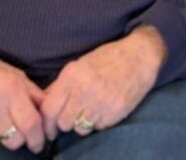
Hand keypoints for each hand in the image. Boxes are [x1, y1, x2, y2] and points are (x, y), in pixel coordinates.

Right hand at [0, 21, 45, 152]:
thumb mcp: (14, 73)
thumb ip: (33, 93)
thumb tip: (50, 109)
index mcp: (11, 88)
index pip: (32, 122)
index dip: (41, 135)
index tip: (45, 137)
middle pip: (20, 137)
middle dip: (31, 141)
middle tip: (35, 139)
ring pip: (5, 139)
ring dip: (14, 136)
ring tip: (15, 126)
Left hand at [40, 25, 166, 138]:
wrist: (140, 56)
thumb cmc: (109, 58)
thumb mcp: (81, 64)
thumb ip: (62, 84)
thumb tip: (45, 102)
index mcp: (72, 75)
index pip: (49, 109)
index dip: (47, 122)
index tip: (49, 129)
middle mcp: (85, 89)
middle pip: (63, 123)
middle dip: (67, 121)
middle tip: (74, 114)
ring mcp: (101, 102)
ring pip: (80, 129)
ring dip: (84, 123)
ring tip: (92, 108)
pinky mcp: (116, 112)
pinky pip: (99, 127)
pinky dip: (100, 121)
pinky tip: (105, 106)